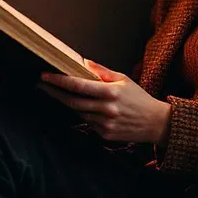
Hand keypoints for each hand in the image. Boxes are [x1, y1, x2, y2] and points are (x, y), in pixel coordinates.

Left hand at [37, 60, 170, 143]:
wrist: (155, 122)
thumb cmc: (139, 98)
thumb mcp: (124, 79)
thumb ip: (103, 71)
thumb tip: (84, 62)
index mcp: (110, 91)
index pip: (79, 85)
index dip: (59, 80)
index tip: (45, 75)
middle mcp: (106, 109)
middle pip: (72, 102)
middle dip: (55, 93)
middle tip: (42, 85)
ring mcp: (104, 123)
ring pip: (78, 113)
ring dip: (69, 103)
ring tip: (61, 93)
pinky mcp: (105, 134)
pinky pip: (87, 123)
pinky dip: (84, 114)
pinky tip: (86, 108)